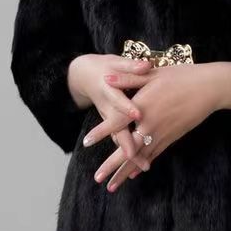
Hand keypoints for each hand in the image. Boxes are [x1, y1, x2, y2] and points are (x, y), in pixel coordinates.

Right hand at [71, 53, 155, 173]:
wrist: (83, 77)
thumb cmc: (104, 68)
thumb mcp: (115, 63)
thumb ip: (131, 66)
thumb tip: (146, 64)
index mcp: (109, 90)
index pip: (118, 100)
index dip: (127, 107)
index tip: (138, 114)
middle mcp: (108, 108)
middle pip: (117, 128)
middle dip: (125, 143)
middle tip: (135, 156)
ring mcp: (108, 118)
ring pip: (118, 138)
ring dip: (128, 153)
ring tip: (143, 167)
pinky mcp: (111, 125)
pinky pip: (119, 140)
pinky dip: (129, 151)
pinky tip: (141, 164)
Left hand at [85, 62, 222, 191]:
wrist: (209, 88)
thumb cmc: (181, 76)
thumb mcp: (152, 73)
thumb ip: (127, 78)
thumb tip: (105, 78)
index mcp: (143, 105)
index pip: (118, 122)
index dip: (101, 132)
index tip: (86, 142)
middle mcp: (151, 124)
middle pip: (128, 149)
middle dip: (112, 165)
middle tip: (97, 179)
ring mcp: (163, 133)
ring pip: (140, 157)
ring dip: (125, 172)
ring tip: (111, 186)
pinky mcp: (172, 137)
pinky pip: (154, 155)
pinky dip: (142, 165)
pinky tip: (134, 174)